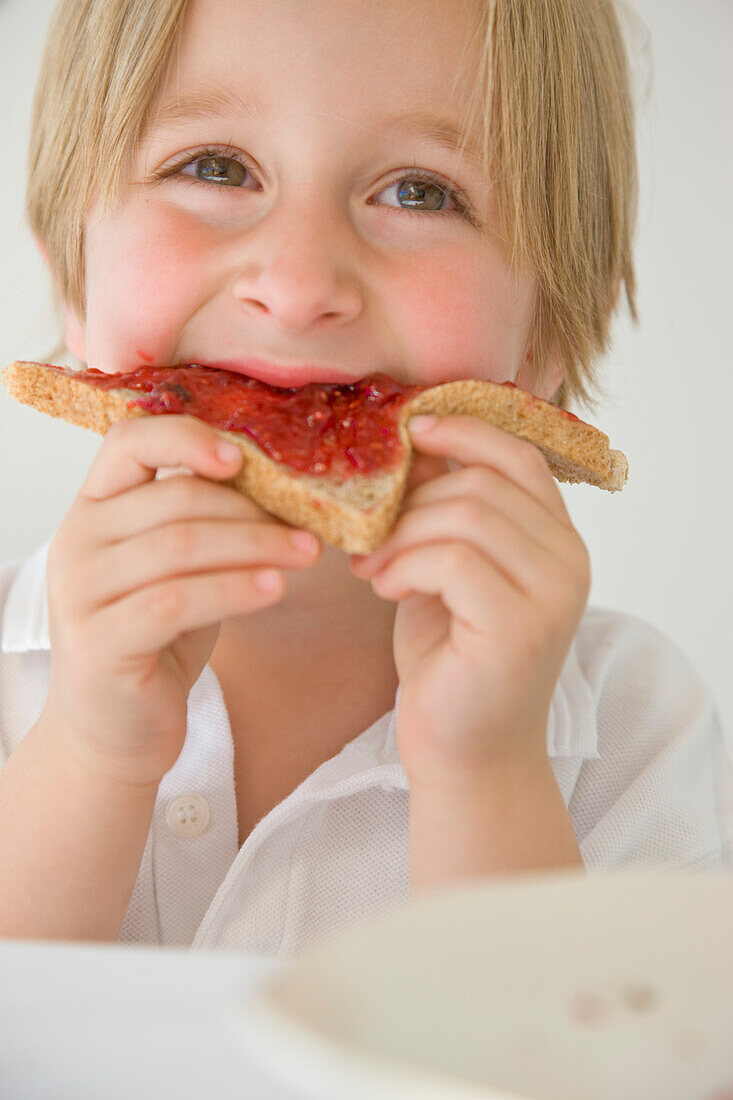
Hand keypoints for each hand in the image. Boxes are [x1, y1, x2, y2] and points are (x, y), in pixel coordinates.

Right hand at [42, 415, 321, 788]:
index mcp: (94, 507)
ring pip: (180, 545)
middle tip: (311, 527)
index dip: (188, 438)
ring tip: (306, 554)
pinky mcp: (99, 642)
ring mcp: (80, 592)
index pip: (128, 441)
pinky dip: (234, 590)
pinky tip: (275, 590)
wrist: (117, 728)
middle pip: (175, 500)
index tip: (243, 458)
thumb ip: (204, 520)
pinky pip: (176, 601)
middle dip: (253, 510)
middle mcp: (77, 540)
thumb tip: (284, 480)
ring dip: (255, 546)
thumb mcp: (177, 567)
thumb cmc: (156, 637)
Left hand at [350, 415, 590, 788]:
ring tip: (371, 567)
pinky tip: (384, 590)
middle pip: (484, 482)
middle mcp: (569, 562)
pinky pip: (452, 560)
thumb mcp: (447, 573)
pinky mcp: (520, 627)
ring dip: (401, 534)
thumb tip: (410, 450)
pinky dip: (405, 566)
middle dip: (411, 500)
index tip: (410, 429)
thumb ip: (444, 516)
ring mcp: (552, 595)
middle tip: (367, 535)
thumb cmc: (451, 662)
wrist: (464, 754)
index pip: (520, 456)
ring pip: (466, 515)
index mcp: (558, 542)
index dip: (465, 430)